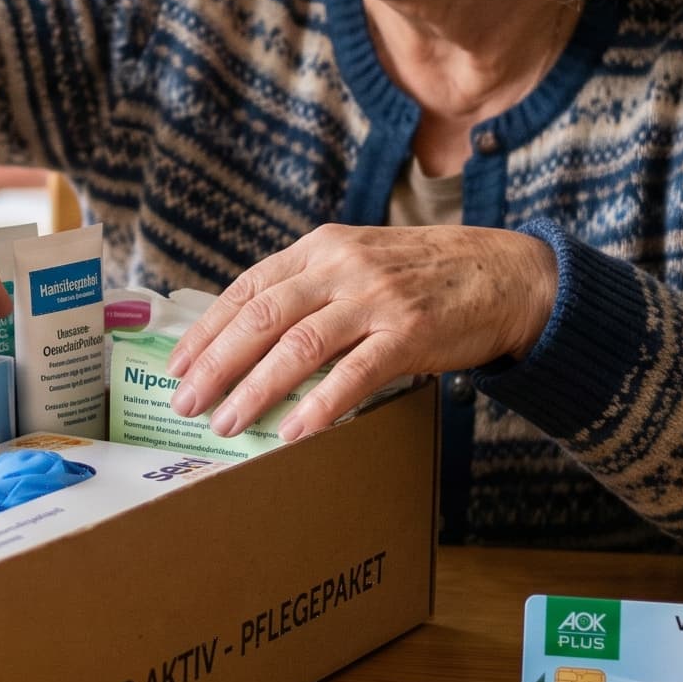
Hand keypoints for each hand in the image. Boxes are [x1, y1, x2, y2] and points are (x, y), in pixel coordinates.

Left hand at [163, 224, 556, 440]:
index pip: (247, 288)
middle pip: (261, 316)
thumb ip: (311, 289)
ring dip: (256, 389)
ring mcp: (376, 298)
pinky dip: (319, 404)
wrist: (505, 273)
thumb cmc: (424, 276)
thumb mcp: (359, 263)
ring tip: (228, 423)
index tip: (177, 364)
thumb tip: (248, 340)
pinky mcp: (410, 332)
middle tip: (186, 402)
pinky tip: (293, 432)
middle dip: (216, 364)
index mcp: (321, 248)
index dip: (207, 328)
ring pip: (298, 345)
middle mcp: (341, 267)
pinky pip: (354, 373)